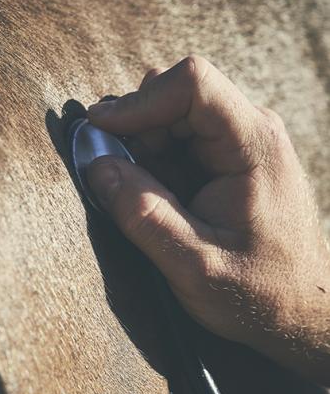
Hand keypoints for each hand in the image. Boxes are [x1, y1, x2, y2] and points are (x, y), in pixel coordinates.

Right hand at [86, 55, 329, 385]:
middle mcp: (251, 131)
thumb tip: (97, 166)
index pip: (192, 84)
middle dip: (134, 131)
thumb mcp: (193, 265)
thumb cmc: (257, 293)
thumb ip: (143, 214)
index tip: (99, 129)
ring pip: (172, 118)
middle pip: (175, 98)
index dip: (138, 101)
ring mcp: (239, 143)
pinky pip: (178, 141)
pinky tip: (154, 196)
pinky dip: (153, 161)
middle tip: (113, 177)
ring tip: (137, 195)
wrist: (296, 309)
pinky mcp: (227, 159)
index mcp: (253, 145)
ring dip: (141, 148)